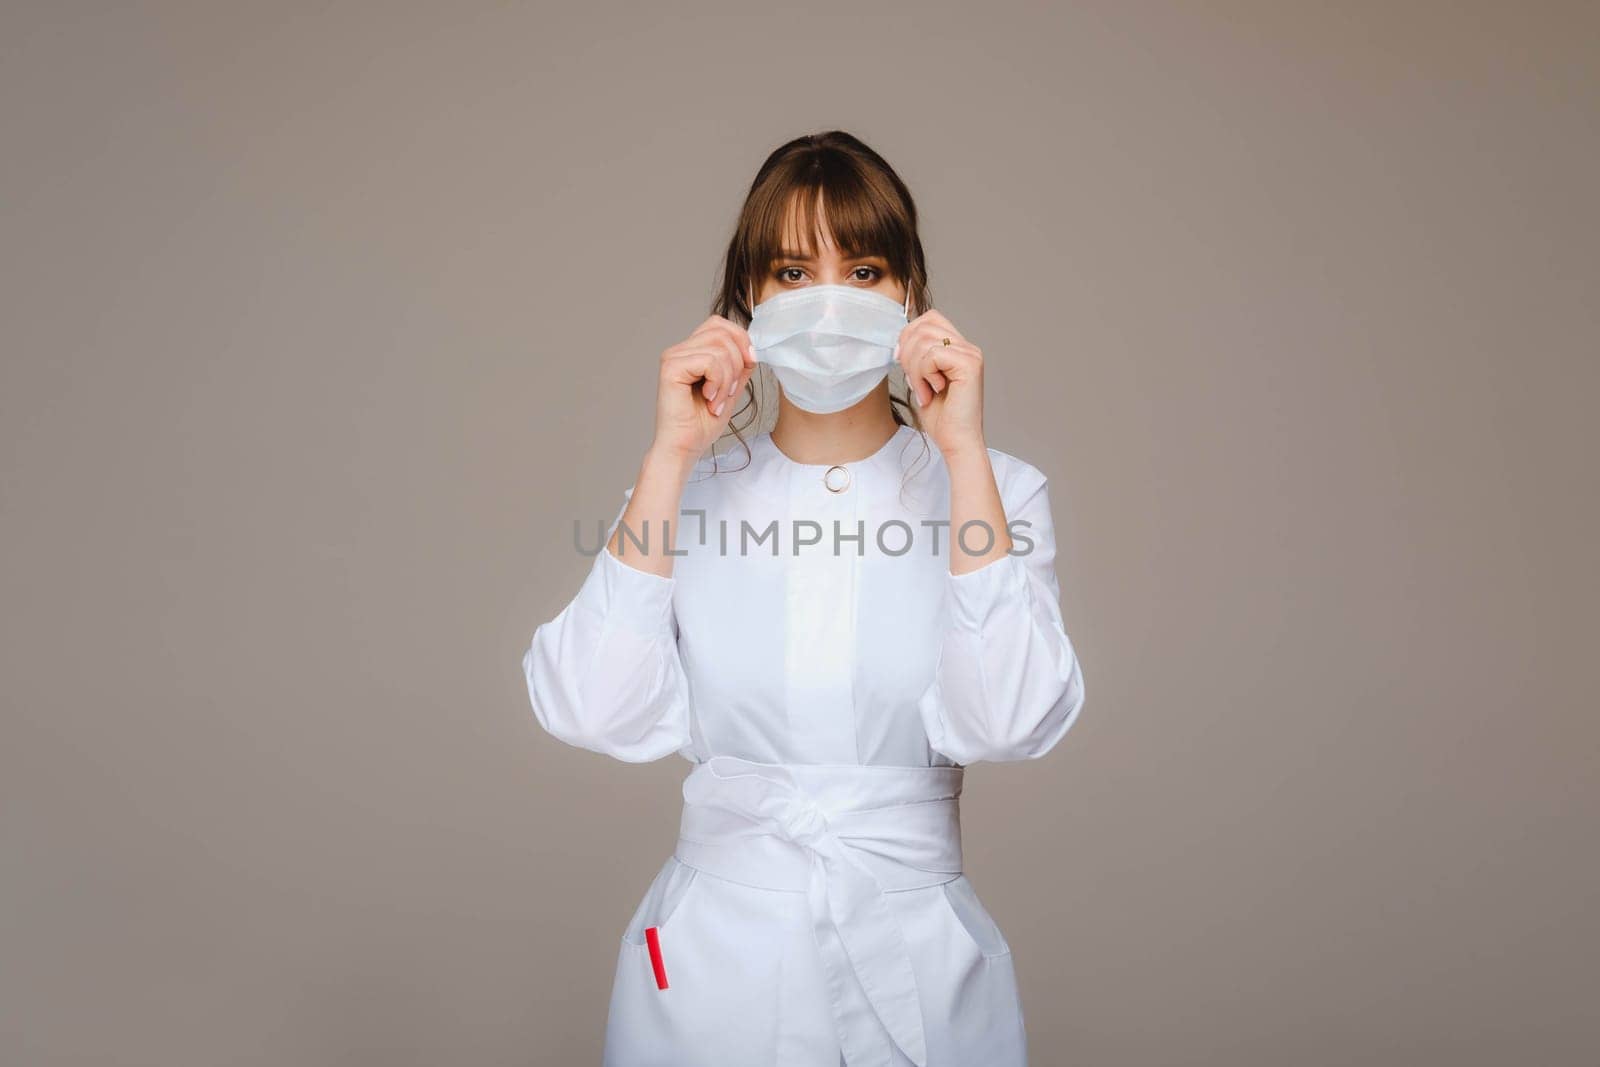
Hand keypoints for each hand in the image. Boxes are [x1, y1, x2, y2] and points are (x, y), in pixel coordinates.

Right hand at [652, 315, 757, 462]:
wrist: (685, 447)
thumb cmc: (702, 423)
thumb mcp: (731, 388)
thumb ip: (739, 366)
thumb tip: (752, 347)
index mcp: (691, 351)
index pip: (719, 324)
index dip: (740, 340)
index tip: (747, 366)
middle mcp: (680, 350)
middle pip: (722, 332)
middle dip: (737, 362)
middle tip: (728, 392)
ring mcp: (673, 357)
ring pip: (719, 347)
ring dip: (728, 378)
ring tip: (717, 400)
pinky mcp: (671, 367)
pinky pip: (710, 361)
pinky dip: (718, 382)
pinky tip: (708, 399)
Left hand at [895, 309, 985, 455]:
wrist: (956, 442)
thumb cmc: (941, 417)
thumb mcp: (921, 379)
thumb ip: (915, 356)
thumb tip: (899, 341)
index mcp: (957, 348)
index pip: (928, 318)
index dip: (908, 335)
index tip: (902, 363)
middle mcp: (967, 347)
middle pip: (923, 326)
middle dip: (907, 354)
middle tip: (914, 381)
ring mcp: (970, 354)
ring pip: (924, 340)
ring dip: (914, 369)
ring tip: (924, 391)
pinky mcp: (970, 364)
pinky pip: (931, 355)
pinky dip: (923, 375)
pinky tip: (932, 393)